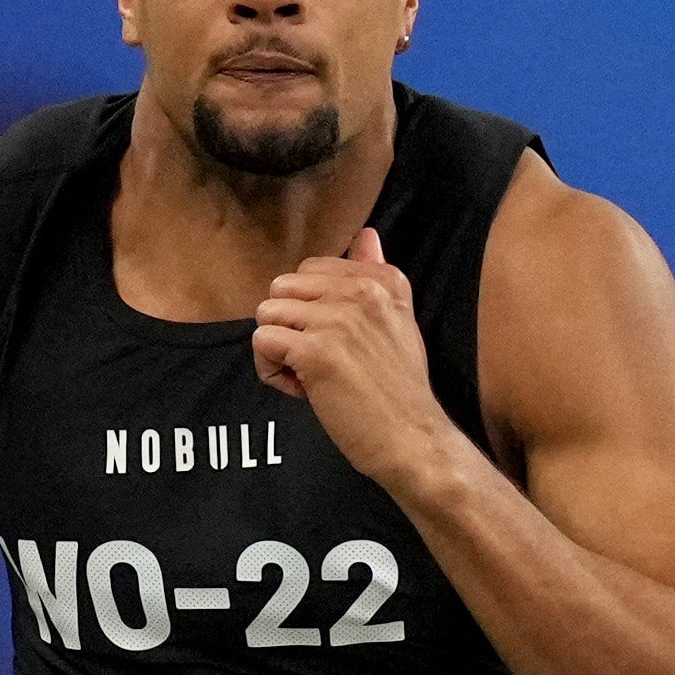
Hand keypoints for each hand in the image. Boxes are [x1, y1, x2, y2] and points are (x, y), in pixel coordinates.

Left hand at [252, 226, 451, 490]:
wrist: (412, 439)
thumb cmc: (399, 390)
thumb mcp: (399, 320)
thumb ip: (376, 274)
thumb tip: (365, 235)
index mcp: (381, 279)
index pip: (311, 270)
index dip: (311, 309)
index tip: (336, 343)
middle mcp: (361, 291)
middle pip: (282, 288)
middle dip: (288, 326)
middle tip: (316, 361)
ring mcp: (337, 319)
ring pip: (267, 314)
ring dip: (278, 350)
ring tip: (308, 377)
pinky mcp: (316, 351)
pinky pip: (262, 342)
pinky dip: (271, 371)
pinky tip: (301, 390)